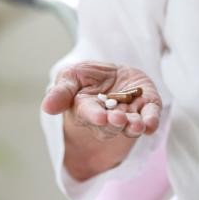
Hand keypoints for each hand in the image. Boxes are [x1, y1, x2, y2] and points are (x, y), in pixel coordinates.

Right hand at [42, 61, 161, 139]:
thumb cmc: (88, 77)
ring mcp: (129, 113)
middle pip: (111, 124)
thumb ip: (61, 92)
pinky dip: (151, 121)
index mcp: (87, 109)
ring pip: (131, 124)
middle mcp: (109, 116)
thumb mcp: (70, 77)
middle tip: (118, 118)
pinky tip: (151, 124)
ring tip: (137, 124)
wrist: (114, 73)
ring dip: (134, 126)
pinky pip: (150, 116)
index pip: (90, 114)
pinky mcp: (147, 107)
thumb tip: (46, 107)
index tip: (99, 116)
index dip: (95, 116)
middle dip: (115, 122)